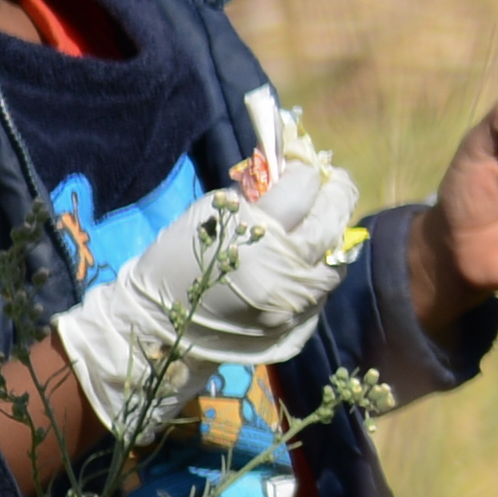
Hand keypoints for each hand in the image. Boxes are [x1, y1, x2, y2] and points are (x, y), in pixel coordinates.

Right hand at [48, 94, 362, 449]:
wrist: (160, 330)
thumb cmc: (176, 263)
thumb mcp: (208, 214)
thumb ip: (255, 194)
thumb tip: (292, 175)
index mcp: (254, 237)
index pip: (303, 190)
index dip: (307, 173)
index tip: (305, 165)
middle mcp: (282, 273)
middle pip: (331, 223)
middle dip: (337, 194)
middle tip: (334, 181)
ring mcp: (293, 307)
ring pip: (337, 261)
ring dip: (335, 236)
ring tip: (326, 220)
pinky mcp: (297, 330)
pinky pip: (322, 293)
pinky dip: (319, 271)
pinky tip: (308, 259)